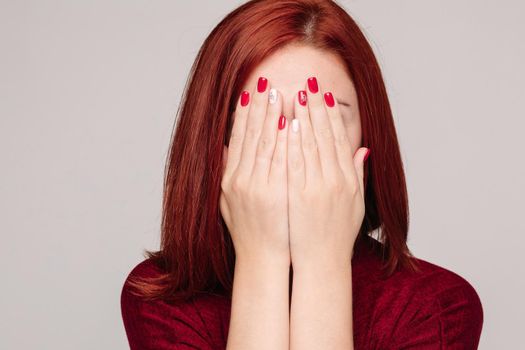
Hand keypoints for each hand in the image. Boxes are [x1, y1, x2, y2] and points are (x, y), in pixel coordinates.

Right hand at [220, 77, 289, 262]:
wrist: (264, 257)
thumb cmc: (249, 229)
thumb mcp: (228, 201)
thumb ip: (227, 172)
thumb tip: (225, 147)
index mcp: (230, 179)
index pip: (238, 138)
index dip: (243, 113)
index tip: (250, 91)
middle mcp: (240, 180)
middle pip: (250, 135)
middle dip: (258, 106)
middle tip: (265, 82)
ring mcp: (258, 187)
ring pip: (266, 143)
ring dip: (272, 116)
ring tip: (279, 92)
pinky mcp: (275, 194)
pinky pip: (282, 160)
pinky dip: (286, 140)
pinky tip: (292, 121)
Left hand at [287, 77, 368, 268]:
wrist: (320, 261)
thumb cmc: (336, 234)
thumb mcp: (355, 204)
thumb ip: (358, 175)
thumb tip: (363, 149)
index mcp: (347, 180)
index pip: (339, 139)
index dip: (332, 114)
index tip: (324, 94)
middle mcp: (335, 180)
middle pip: (325, 136)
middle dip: (316, 106)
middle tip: (309, 82)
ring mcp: (317, 187)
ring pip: (311, 144)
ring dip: (303, 117)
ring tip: (295, 93)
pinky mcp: (299, 195)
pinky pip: (295, 162)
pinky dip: (292, 141)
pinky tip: (287, 123)